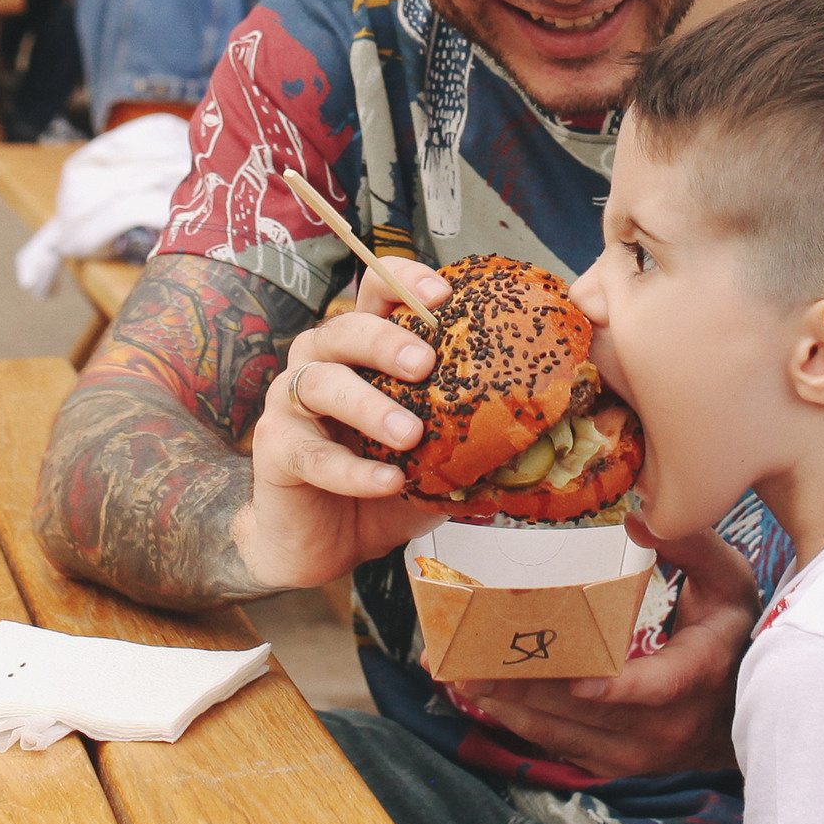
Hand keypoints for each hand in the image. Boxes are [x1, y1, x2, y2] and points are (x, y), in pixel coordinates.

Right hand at [238, 256, 452, 591]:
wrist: (320, 541)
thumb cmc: (378, 483)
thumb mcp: (433, 454)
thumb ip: (471, 431)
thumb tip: (549, 425)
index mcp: (359, 348)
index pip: (375, 292)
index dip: (404, 282)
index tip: (443, 296)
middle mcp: (320, 362)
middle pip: (343, 328)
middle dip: (386, 341)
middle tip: (426, 364)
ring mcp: (291, 403)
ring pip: (320, 382)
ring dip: (368, 405)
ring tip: (408, 435)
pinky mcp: (275, 449)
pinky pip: (310, 453)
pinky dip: (351, 470)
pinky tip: (387, 483)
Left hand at [451, 517, 757, 775]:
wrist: (743, 713)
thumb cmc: (733, 634)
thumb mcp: (729, 582)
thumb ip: (693, 546)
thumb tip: (639, 515)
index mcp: (696, 674)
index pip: (654, 687)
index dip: (615, 688)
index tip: (576, 679)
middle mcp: (665, 725)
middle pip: (586, 709)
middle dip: (524, 684)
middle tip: (468, 659)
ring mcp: (638, 752)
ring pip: (564, 732)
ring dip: (509, 706)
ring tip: (458, 675)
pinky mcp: (615, 764)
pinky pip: (560, 747)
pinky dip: (520, 724)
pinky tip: (482, 699)